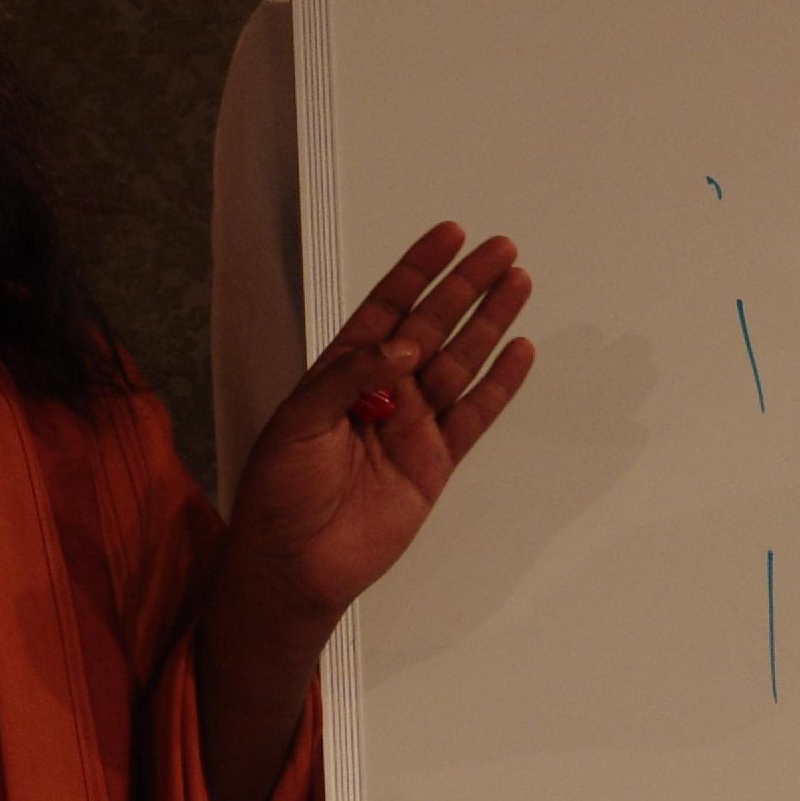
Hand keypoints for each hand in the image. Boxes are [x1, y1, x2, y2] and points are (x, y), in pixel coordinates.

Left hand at [216, 221, 535, 631]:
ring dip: (489, 324)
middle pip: (432, 326)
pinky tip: (519, 352)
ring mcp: (411, 426)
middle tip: (502, 249)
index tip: (450, 235)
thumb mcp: (299, 422)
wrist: (295, 565)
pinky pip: (473, 417)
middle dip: (465, 286)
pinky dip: (498, 386)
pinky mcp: (434, 462)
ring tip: (518, 284)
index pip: (386, 308)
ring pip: (460, 364)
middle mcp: (381, 391)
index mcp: (341, 372)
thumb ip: (351, 376)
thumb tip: (407, 345)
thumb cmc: (280, 491)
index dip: (417, 270)